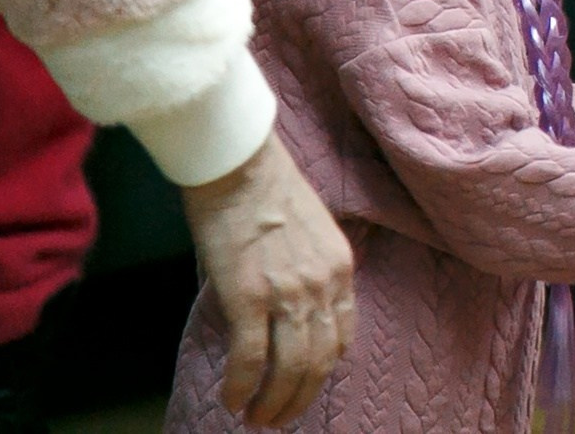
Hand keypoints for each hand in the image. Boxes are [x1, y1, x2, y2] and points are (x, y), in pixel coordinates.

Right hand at [179, 131, 356, 428]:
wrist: (240, 165)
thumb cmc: (268, 191)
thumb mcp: (312, 233)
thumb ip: (309, 271)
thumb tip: (288, 310)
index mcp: (341, 268)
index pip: (343, 335)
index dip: (324, 368)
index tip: (305, 384)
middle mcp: (322, 285)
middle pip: (319, 361)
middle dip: (299, 397)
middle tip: (277, 417)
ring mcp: (288, 293)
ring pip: (290, 367)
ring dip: (273, 401)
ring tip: (256, 417)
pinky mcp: (249, 297)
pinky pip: (251, 358)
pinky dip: (243, 386)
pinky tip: (232, 399)